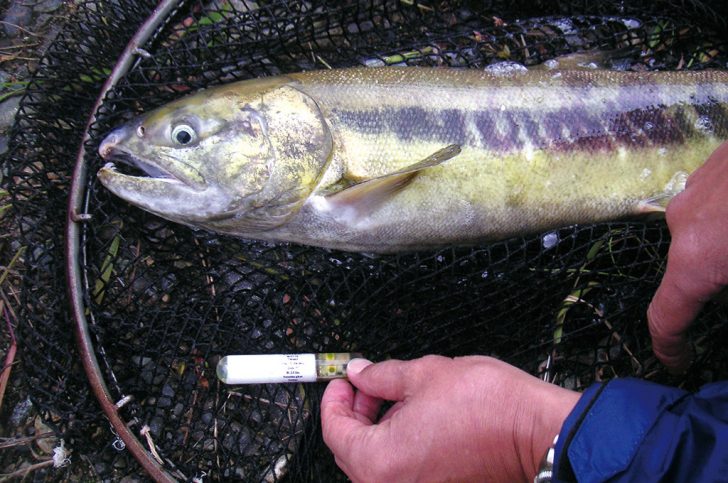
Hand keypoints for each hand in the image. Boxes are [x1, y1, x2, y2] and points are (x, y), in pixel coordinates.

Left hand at [321, 355, 578, 481]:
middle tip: (367, 386)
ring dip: (375, 431)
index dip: (334, 399)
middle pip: (351, 451)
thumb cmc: (488, 406)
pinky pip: (400, 472)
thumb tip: (359, 373)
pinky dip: (397, 448)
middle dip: (355, 414)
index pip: (335, 431)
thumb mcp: (423, 374)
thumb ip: (381, 376)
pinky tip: (413, 420)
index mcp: (380, 461)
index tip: (343, 381)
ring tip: (393, 399)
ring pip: (375, 464)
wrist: (537, 433)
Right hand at [647, 141, 727, 372]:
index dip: (670, 347)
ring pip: (704, 234)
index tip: (678, 364)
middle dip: (718, 286)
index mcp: (695, 258)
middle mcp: (682, 223)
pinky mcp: (712, 163)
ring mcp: (694, 188)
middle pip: (691, 271)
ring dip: (726, 247)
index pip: (666, 317)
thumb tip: (723, 290)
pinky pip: (715, 204)